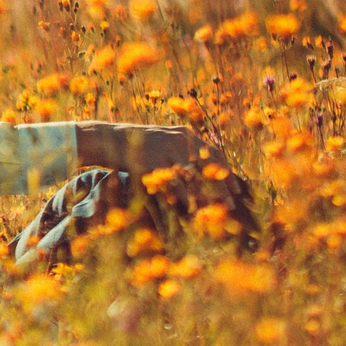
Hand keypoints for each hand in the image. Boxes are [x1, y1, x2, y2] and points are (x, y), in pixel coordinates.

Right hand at [77, 124, 255, 224]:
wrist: (111, 139)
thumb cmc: (140, 145)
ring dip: (205, 196)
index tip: (235, 189)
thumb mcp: (165, 141)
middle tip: (230, 204)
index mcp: (186, 134)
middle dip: (221, 187)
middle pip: (208, 166)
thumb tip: (203, 169)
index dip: (226, 173)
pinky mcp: (154, 162)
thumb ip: (183, 151)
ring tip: (213, 211)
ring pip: (193, 177)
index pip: (214, 154)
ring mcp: (167, 150)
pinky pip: (174, 183)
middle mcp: (180, 140)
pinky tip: (189, 209)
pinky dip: (183, 197)